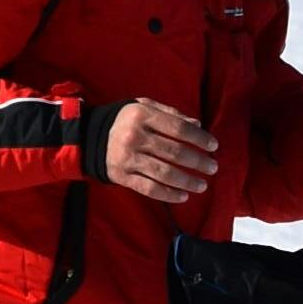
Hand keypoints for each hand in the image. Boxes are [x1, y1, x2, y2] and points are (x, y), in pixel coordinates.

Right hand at [104, 100, 218, 205]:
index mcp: (142, 115)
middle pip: (174, 152)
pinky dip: (168, 194)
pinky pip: (149, 188)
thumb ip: (171, 114)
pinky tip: (183, 196)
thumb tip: (197, 125)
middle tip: (213, 167)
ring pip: (164, 173)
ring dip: (187, 181)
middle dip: (198, 162)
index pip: (178, 128)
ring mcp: (128, 158)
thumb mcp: (143, 107)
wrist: (88, 137)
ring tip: (202, 185)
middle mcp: (135, 136)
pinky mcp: (122, 176)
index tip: (213, 146)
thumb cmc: (123, 120)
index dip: (199, 138)